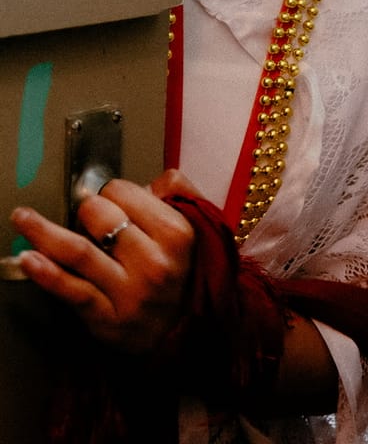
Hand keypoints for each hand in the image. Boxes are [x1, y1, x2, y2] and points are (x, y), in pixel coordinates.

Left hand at [10, 171, 196, 350]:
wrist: (184, 332)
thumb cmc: (186, 274)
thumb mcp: (200, 226)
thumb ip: (179, 192)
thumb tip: (148, 181)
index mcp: (176, 233)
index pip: (126, 193)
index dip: (111, 192)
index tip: (109, 201)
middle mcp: (153, 261)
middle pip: (100, 217)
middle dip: (84, 210)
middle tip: (84, 215)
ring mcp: (128, 292)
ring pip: (79, 252)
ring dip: (44, 232)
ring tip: (21, 218)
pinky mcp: (106, 319)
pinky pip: (71, 291)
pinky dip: (46, 274)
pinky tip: (28, 258)